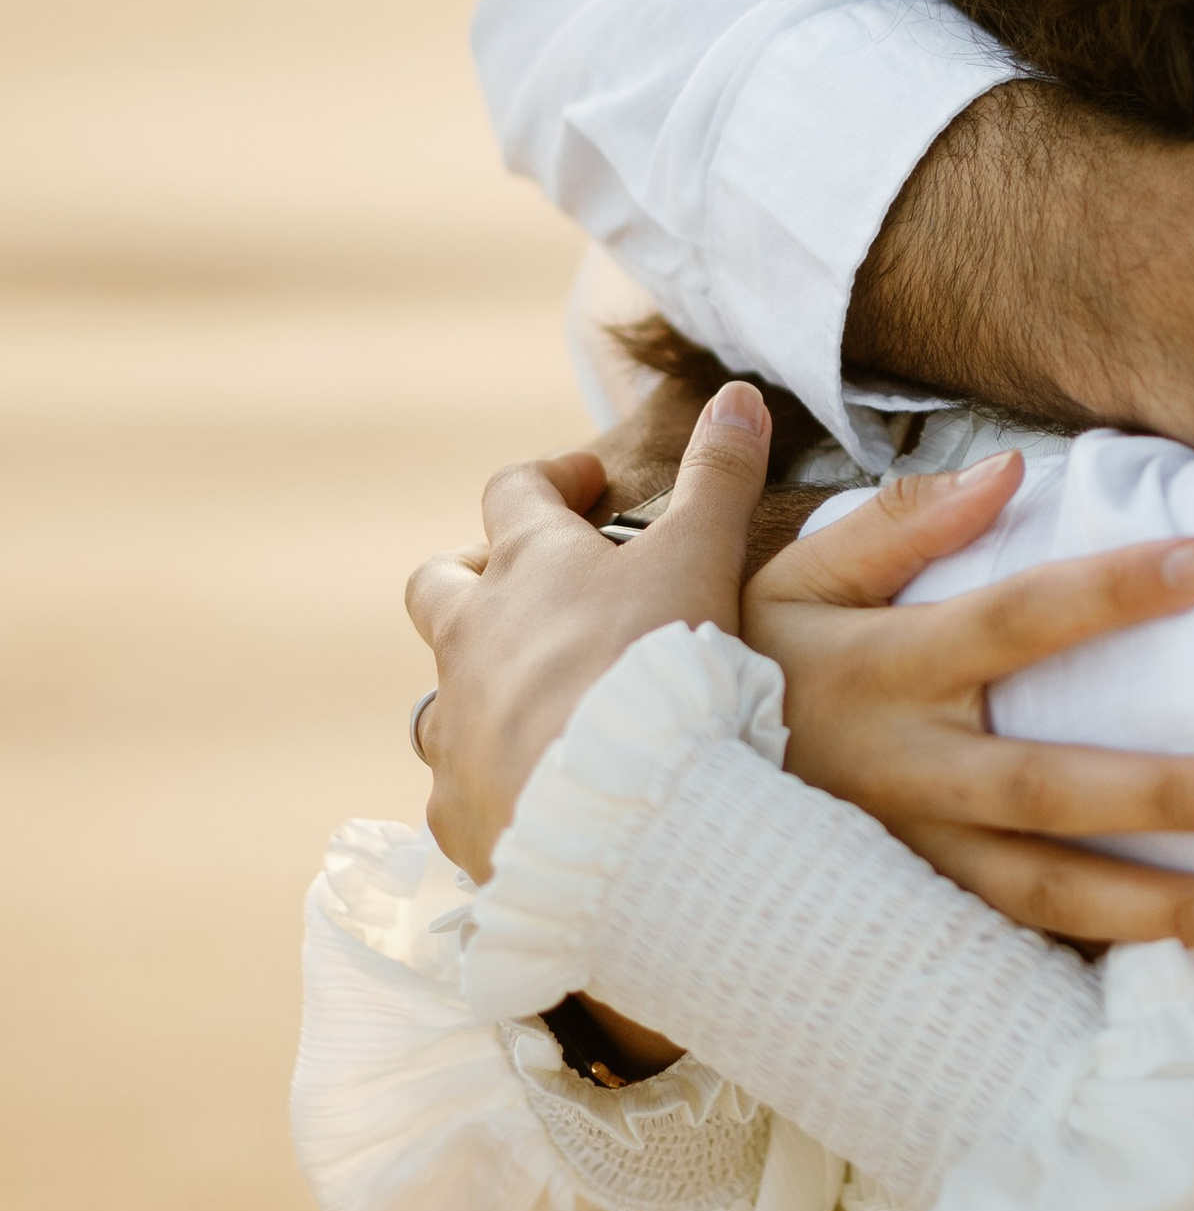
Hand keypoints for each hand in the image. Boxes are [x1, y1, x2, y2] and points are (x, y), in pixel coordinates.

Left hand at [405, 382, 773, 887]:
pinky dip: (490, 781)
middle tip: (531, 590)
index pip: (513, 492)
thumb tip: (738, 395)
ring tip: (539, 705)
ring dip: (478, 687)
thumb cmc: (658, 668)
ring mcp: (455, 730)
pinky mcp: (456, 811)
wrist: (620, 814)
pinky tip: (535, 796)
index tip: (591, 489)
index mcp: (527, 568)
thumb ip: (720, 475)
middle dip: (474, 576)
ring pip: (438, 693)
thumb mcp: (702, 554)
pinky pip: (456, 788)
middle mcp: (470, 641)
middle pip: (437, 584)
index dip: (552, 480)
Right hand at [743, 459, 1193, 957]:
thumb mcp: (797, 576)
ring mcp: (913, 863)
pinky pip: (1022, 951)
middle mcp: (906, 773)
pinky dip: (1109, 970)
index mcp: (885, 669)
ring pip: (1049, 895)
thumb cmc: (749, 663)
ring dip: (1164, 915)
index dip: (1113, 591)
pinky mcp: (918, 924)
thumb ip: (903, 522)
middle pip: (1049, 788)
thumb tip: (1010, 468)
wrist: (648, 798)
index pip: (1017, 619)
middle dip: (1164, 797)